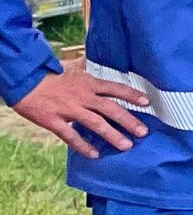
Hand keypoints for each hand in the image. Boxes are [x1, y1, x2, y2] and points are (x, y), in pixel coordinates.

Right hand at [13, 67, 148, 157]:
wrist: (23, 79)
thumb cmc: (47, 72)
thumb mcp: (70, 65)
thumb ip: (85, 65)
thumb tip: (93, 59)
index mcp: (88, 83)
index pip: (115, 89)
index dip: (132, 95)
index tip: (147, 103)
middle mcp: (83, 96)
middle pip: (111, 109)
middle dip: (129, 121)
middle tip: (143, 132)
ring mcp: (69, 109)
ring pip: (96, 124)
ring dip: (113, 135)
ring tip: (126, 145)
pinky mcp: (54, 121)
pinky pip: (71, 136)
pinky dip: (83, 146)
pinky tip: (94, 155)